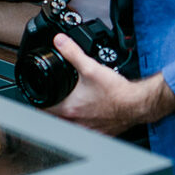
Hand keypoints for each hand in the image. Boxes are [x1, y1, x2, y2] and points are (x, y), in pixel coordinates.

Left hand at [48, 34, 174, 134]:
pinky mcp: (101, 133)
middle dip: (51, 110)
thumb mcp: (91, 67)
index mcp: (70, 109)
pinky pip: (86, 132)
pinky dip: (84, 125)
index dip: (38, 103)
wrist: (138, 104)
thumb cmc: (117, 91)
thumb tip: (59, 41)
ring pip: (70, 128)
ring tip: (68, 108)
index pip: (43, 110)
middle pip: (55, 120)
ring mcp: (89, 130)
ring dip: (67, 119)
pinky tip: (88, 116)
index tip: (37, 97)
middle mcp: (77, 122)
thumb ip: (73, 52)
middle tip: (51, 101)